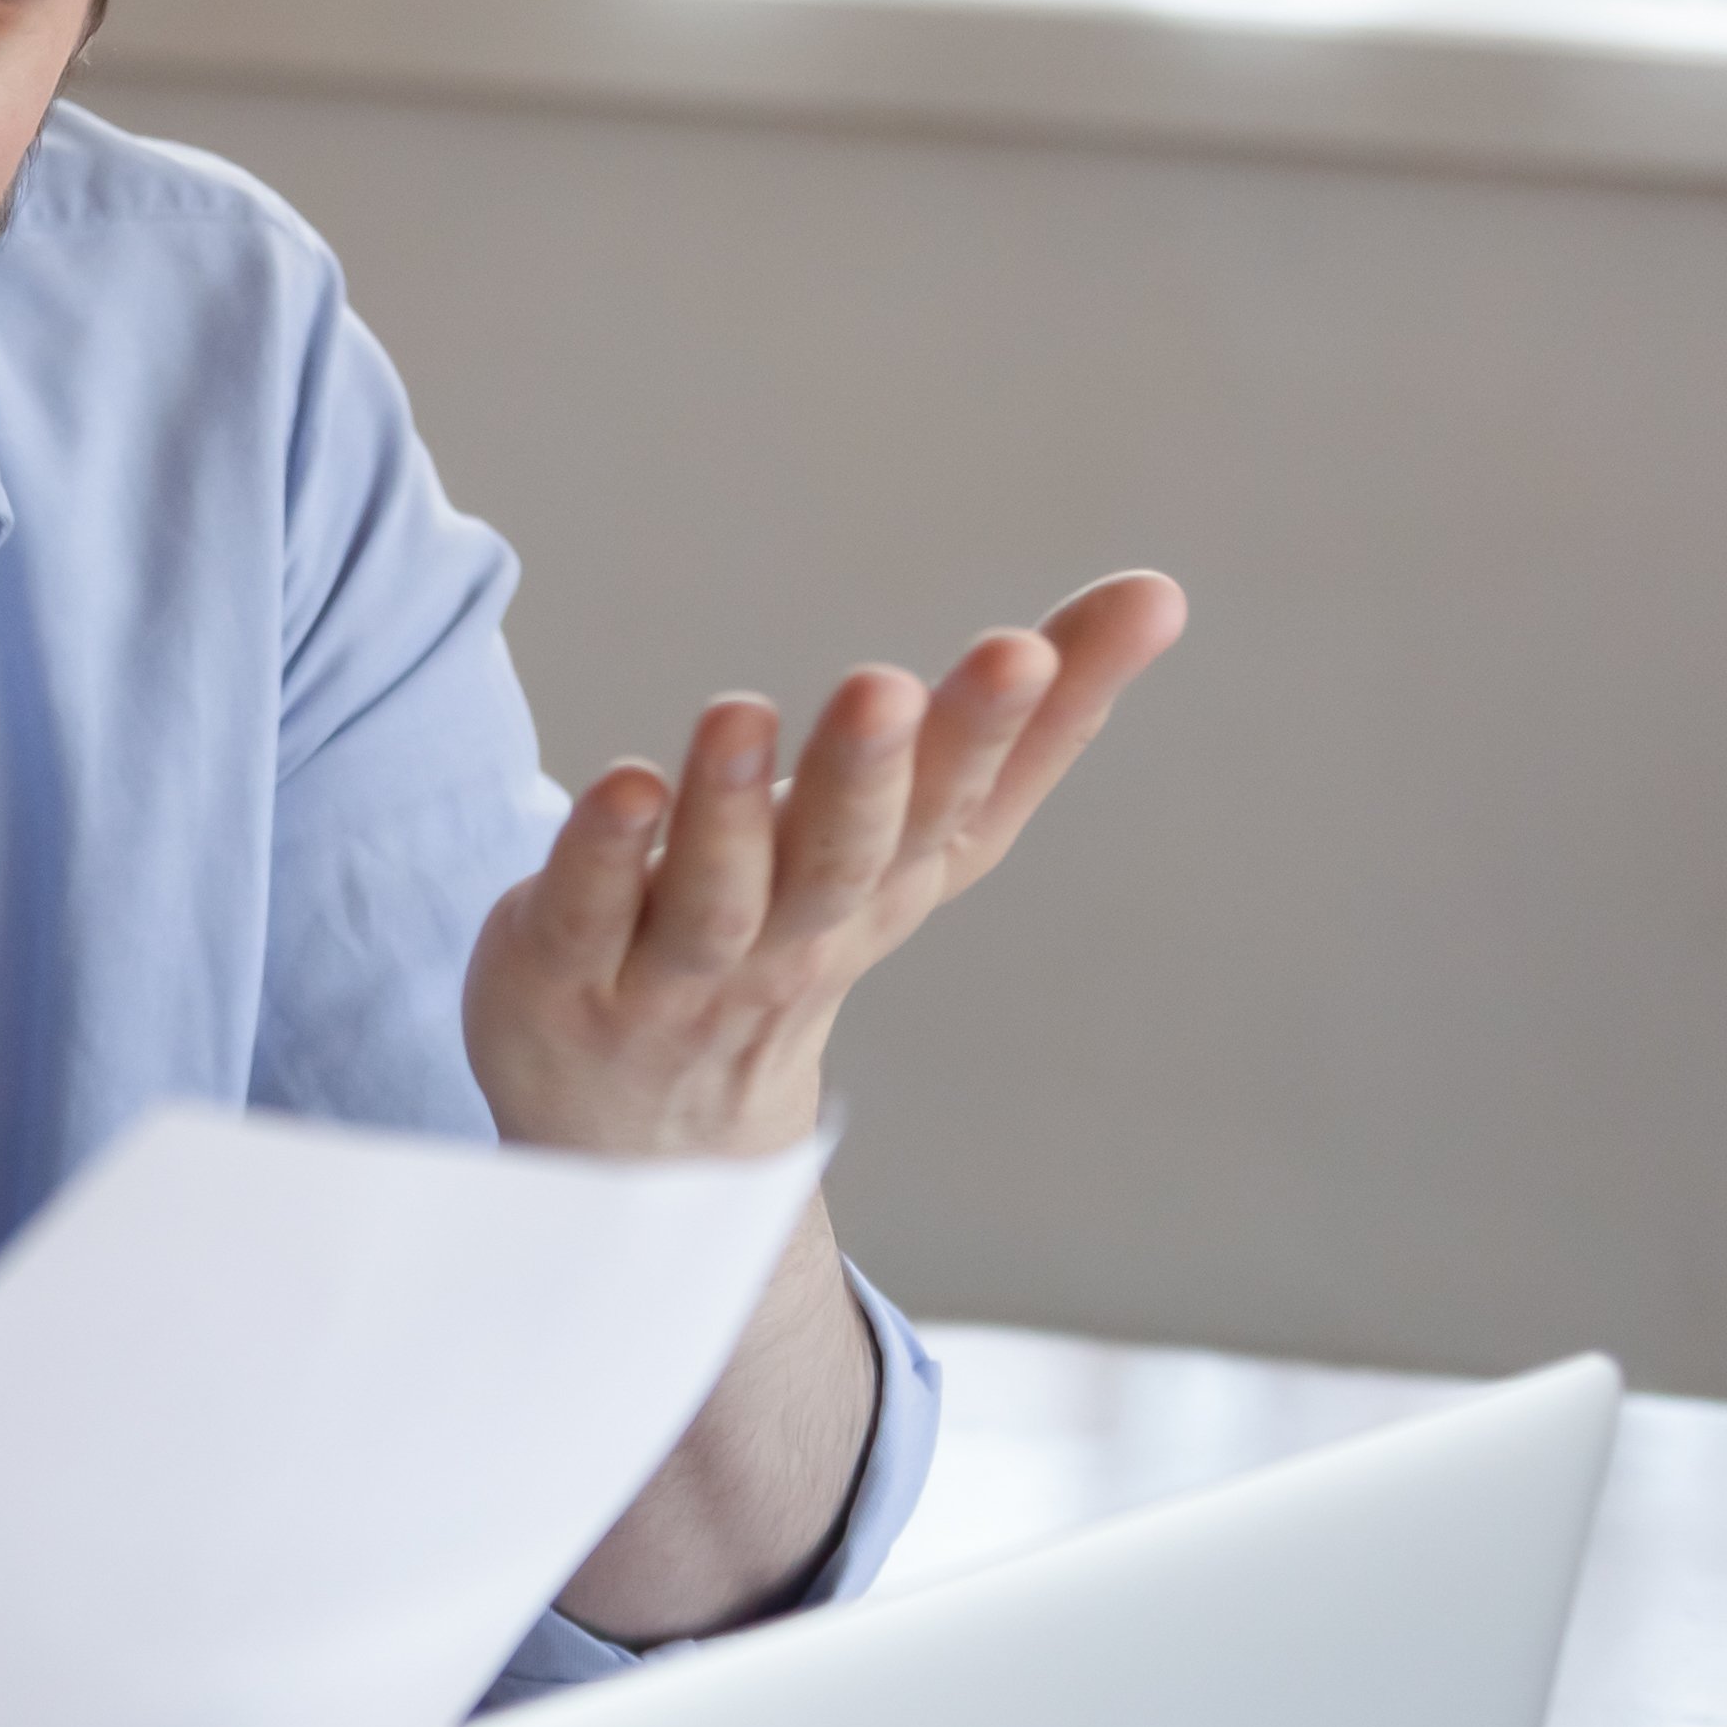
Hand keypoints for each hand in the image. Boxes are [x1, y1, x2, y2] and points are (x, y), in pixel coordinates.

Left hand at [466, 572, 1183, 1159]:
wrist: (651, 1135)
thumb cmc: (798, 934)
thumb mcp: (917, 839)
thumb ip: (1024, 725)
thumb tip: (1160, 592)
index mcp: (889, 886)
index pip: (953, 810)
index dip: (995, 735)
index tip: (1023, 648)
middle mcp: (795, 933)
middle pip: (840, 857)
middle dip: (868, 773)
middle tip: (885, 686)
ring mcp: (679, 968)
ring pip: (716, 893)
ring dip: (728, 807)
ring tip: (740, 714)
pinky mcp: (566, 971)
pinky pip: (589, 913)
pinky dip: (607, 858)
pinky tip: (622, 788)